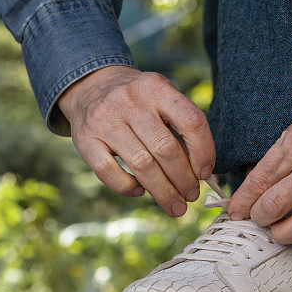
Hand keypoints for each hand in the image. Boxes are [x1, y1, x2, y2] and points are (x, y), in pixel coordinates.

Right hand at [58, 66, 214, 216]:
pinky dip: (128, 188)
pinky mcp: (85, 139)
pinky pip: (109, 173)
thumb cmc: (139, 102)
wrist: (91, 86)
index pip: (191, 121)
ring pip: (141, 165)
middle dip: (184, 179)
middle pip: (166, 149)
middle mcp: (129, 100)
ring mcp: (104, 119)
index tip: (206, 173)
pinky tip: (140, 191)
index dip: (204, 151)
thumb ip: (181, 129)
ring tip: (175, 205)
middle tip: (191, 195)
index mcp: (156, 87)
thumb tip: (202, 174)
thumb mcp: (162, 99)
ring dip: (163, 191)